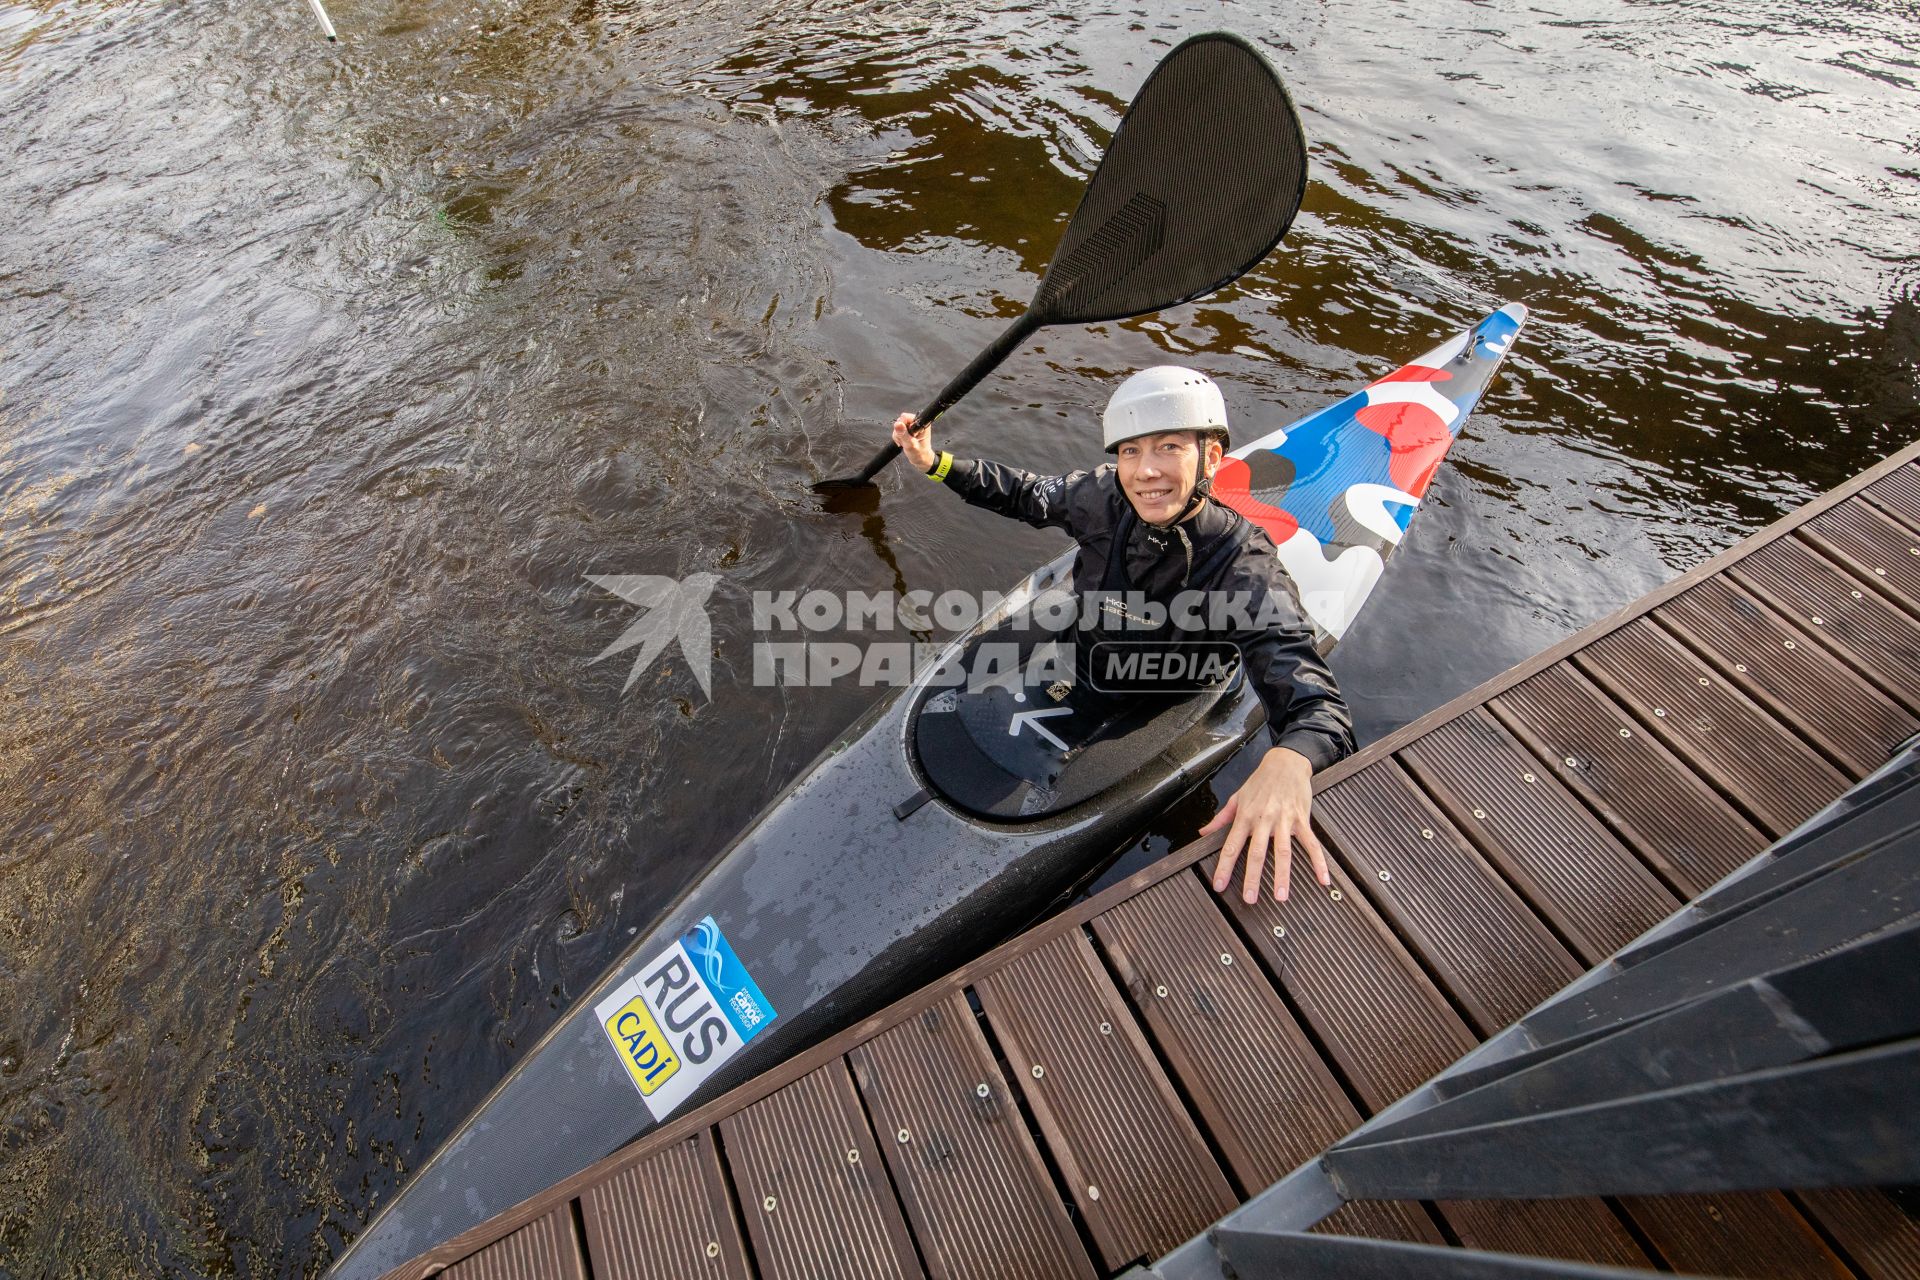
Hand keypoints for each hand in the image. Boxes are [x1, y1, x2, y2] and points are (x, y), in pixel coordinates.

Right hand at [891, 412, 935, 472]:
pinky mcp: (908, 429)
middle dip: (899, 431)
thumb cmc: (920, 454)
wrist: (921, 459)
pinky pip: (898, 429)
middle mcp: (917, 422)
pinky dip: (897, 436)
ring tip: (903, 443)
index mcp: (922, 424)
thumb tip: (897, 424)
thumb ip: (904, 435)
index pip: (906, 417)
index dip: (901, 425)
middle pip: (901, 420)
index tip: (903, 435)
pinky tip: (902, 442)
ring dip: (898, 435)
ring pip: (898, 425)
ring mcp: (912, 426)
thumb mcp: (911, 446)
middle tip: (903, 441)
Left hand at [1200, 746, 1329, 903]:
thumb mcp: (1236, 797)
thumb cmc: (1260, 781)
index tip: (1219, 886)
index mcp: (1245, 816)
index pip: (1231, 846)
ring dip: (1282, 875)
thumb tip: (1203, 833)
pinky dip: (1319, 862)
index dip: (1224, 867)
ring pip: (1283, 851)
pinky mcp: (1302, 819)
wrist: (1286, 762)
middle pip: (1257, 852)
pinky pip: (1311, 843)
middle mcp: (1264, 819)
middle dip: (1253, 877)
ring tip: (1281, 896)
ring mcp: (1284, 820)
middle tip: (1250, 899)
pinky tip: (1323, 879)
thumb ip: (1221, 818)